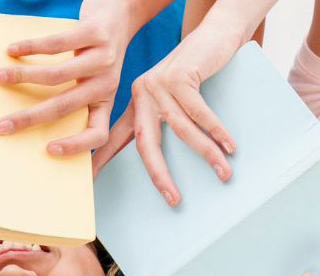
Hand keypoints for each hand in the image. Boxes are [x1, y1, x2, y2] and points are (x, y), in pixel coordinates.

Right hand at [0, 0, 139, 154]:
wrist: (123, 11)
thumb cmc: (100, 51)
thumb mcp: (98, 79)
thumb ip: (78, 97)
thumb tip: (37, 118)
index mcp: (105, 100)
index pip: (98, 134)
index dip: (77, 146)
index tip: (49, 149)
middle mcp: (106, 83)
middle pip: (63, 107)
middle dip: (28, 118)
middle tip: (1, 126)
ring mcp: (102, 58)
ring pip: (55, 76)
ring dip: (21, 77)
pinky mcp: (94, 33)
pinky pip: (56, 44)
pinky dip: (30, 47)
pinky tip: (12, 50)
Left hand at [93, 17, 245, 201]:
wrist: (213, 34)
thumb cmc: (196, 71)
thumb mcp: (172, 97)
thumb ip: (164, 121)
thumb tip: (166, 160)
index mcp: (137, 103)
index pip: (116, 137)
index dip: (103, 160)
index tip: (90, 181)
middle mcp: (142, 94)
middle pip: (144, 144)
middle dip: (158, 174)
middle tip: (173, 198)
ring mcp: (159, 85)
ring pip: (181, 130)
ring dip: (206, 153)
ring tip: (224, 172)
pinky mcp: (179, 77)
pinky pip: (200, 113)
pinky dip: (216, 131)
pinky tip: (228, 146)